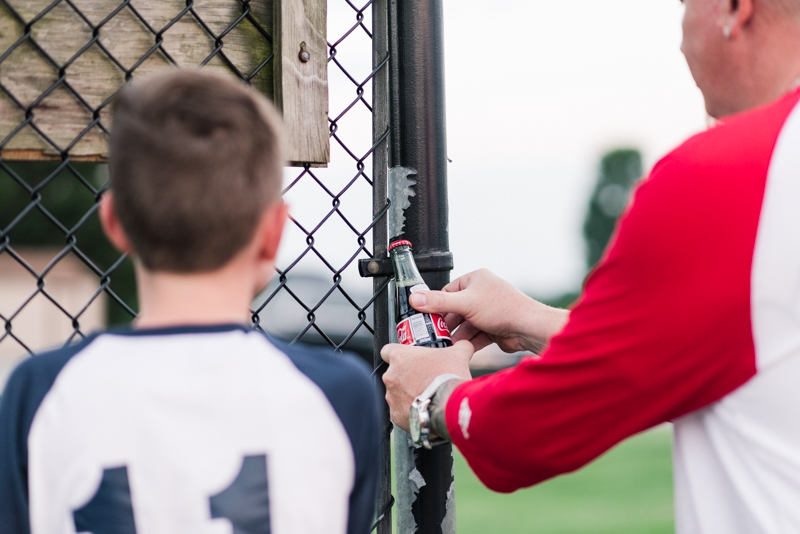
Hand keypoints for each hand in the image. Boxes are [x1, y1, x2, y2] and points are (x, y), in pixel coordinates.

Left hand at [381, 340, 472, 431]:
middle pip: (394, 374)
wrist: (449, 406)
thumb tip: (465, 345)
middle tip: (423, 380)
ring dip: (408, 395)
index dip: (398, 354)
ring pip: (396, 394)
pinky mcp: (396, 415)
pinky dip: (410, 412)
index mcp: (400, 357)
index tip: (408, 359)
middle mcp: (391, 376)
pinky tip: (424, 410)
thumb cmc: (448, 377)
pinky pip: (400, 412)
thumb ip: (460, 346)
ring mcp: (391, 397)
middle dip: (406, 377)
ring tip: (426, 397)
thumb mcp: (458, 355)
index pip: (387, 351)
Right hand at [408, 269, 568, 353]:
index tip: (425, 317)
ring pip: (465, 324)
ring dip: (457, 335)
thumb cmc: (503, 308)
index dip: (437, 304)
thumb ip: (438, 302)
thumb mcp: (465, 303)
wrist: (528, 328)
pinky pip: (475, 335)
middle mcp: (482, 293)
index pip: (448, 290)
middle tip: (433, 334)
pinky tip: (459, 350)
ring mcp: (489, 311)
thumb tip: (414, 298)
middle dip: (447, 324)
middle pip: (456, 310)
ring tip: (444, 345)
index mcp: (476, 279)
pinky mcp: (493, 328)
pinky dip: (468, 342)